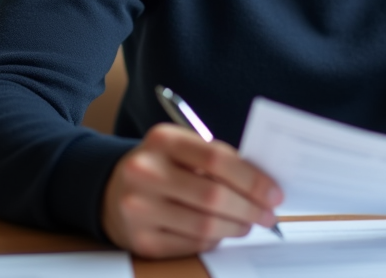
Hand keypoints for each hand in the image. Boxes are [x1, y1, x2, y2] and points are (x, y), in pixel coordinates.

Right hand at [100, 123, 282, 258]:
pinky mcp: (140, 240)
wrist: (110, 189)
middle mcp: (145, 172)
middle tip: (268, 214)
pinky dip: (214, 241)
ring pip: (205, 226)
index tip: (274, 192)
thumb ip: (217, 160)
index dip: (252, 179)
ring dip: (236, 228)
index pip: (217, 159)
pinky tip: (220, 233)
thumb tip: (263, 185)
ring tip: (248, 223)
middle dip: (250, 208)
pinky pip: (191, 245)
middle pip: (214, 196)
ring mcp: (139, 208)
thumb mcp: (181, 148)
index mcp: (162, 140)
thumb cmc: (160, 166)